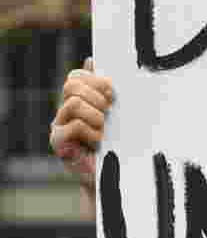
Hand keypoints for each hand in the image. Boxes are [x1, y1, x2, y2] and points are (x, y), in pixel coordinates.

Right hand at [50, 59, 113, 199]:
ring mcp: (58, 125)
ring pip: (74, 102)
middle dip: (96, 95)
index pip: (76, 76)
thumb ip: (105, 89)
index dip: (96, 80)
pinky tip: (99, 142)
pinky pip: (74, 125)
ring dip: (96, 115)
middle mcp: (64, 110)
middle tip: (110, 112)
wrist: (113, 176)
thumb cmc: (117, 144)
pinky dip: (92, 132)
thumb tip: (92, 60)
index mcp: (78, 100)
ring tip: (105, 130)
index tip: (113, 94)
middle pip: (71, 84)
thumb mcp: (116, 113)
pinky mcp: (58, 142)